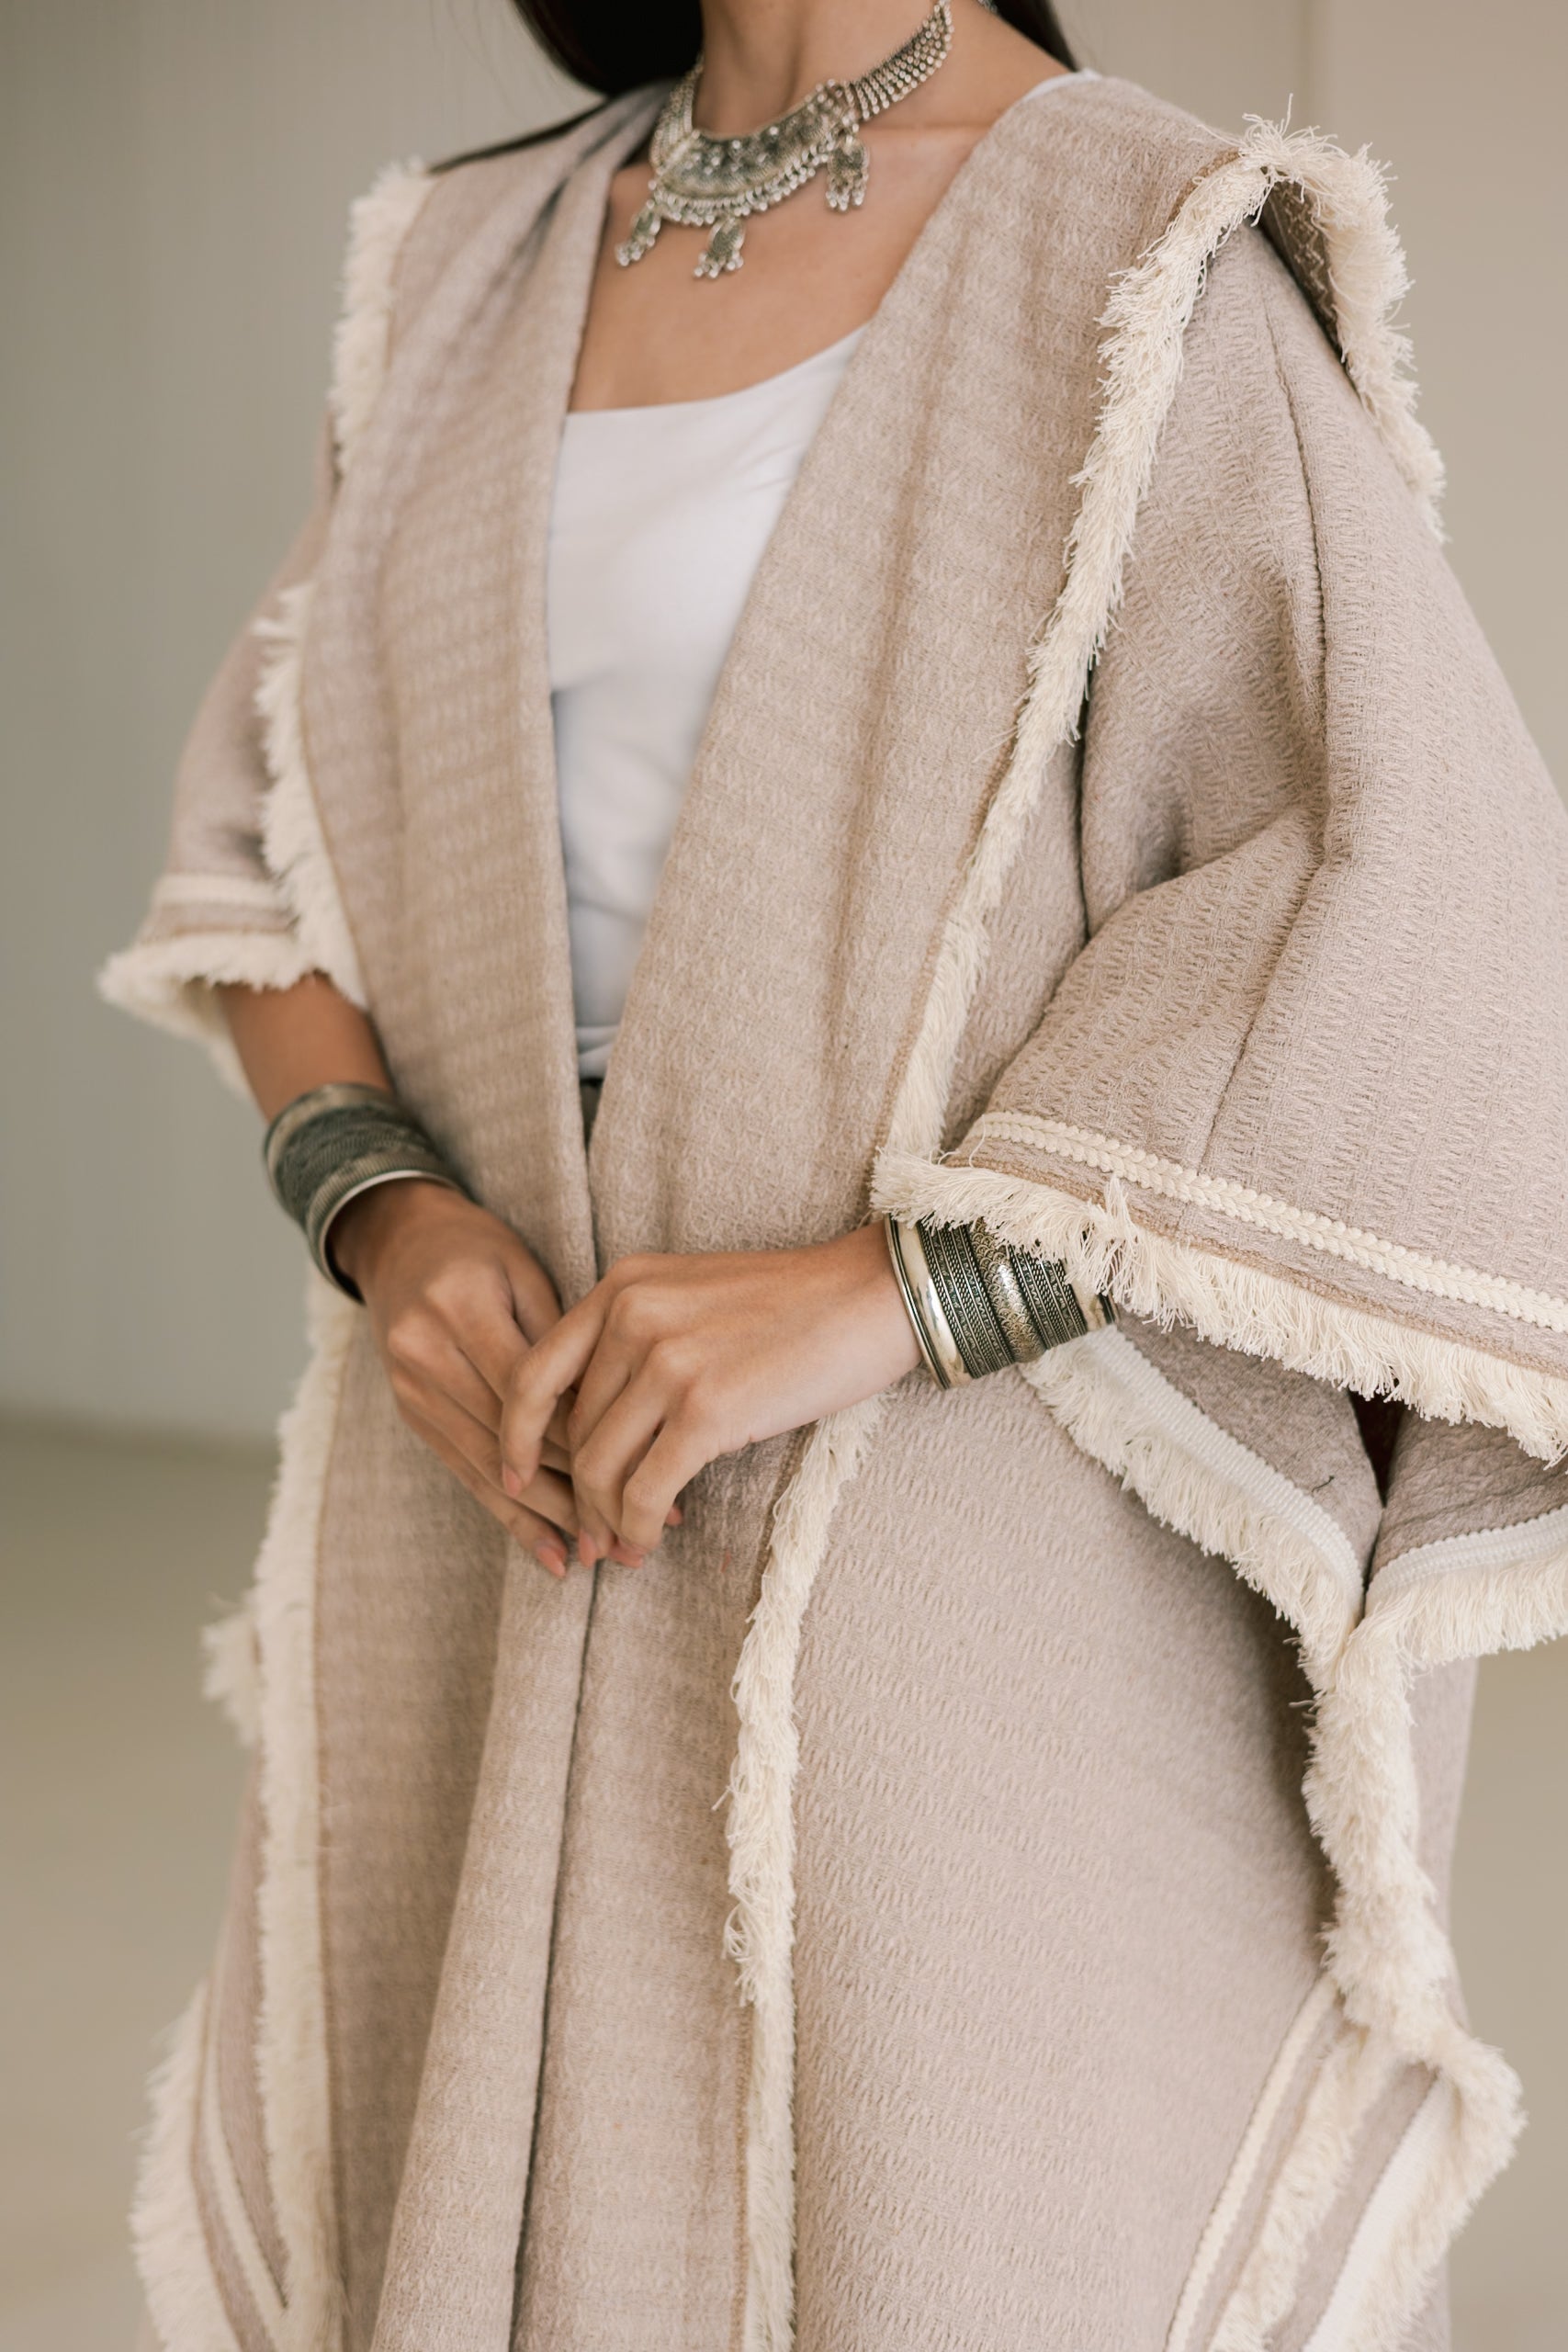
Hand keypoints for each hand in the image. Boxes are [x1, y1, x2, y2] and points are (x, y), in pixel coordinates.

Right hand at [332, 1179, 645, 1577]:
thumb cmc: (479, 1248)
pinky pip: (467, 1475)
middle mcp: (426, 1354)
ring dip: (549, 1515)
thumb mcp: (523, 1270)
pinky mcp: (412, 1416)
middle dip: (576, 1488)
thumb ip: (560, 1337)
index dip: (589, 1432)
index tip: (650, 1464)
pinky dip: (511, 1518)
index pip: (532, 1390)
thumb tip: (614, 1412)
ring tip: (602, 1550)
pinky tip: (551, 1553)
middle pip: (510, 1438)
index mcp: (460, 1307)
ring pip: (490, 1468)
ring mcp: (412, 1391)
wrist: (396, 1241)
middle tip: (635, 1526)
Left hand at [499, 1223, 921, 1562]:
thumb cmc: (790, 1305)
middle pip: (570, 1431)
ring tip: (621, 1549)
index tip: (516, 1474)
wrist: (869, 1296)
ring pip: (600, 1468)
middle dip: (574, 1494)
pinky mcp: (706, 1409)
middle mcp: (632, 1316)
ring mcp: (667, 1362)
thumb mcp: (690, 1296)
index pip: (534, 1371)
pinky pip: (645, 1489)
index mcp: (622, 1285)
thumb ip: (634, 1338)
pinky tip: (647, 1543)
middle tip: (588, 1534)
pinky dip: (638, 1528)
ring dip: (605, 1521)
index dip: (515, 1434)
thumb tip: (594, 1424)